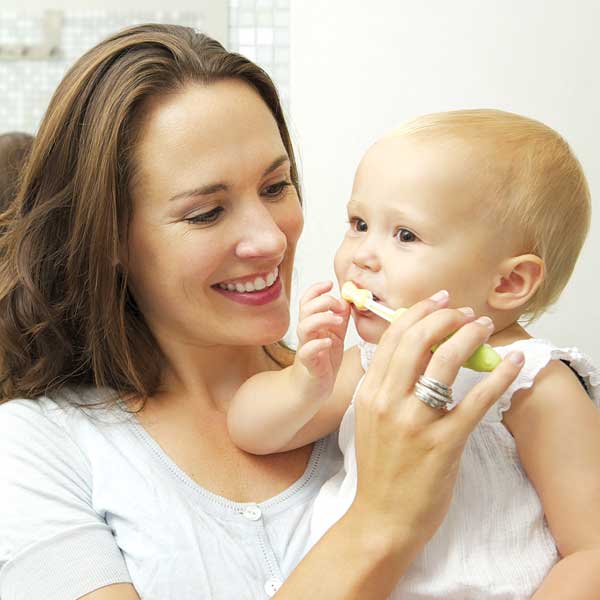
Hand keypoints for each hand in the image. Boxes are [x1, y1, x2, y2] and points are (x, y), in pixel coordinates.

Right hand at [294, 281, 350, 398]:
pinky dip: (318, 344)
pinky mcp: (308, 364)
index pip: (308, 300)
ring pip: (304, 326)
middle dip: (323, 302)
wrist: (313, 388)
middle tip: (339, 307)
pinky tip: (329, 342)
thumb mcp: (336, 335)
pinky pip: (307, 351)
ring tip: (337, 321)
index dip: (316, 289)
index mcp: (313, 324)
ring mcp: (306, 348)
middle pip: (306, 308)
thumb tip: (347, 301)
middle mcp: (307, 334)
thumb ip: (340, 318)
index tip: (330, 284)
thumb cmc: (323, 361)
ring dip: (321, 319)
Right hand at [349, 291, 523, 551]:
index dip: (418, 312)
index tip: (438, 301)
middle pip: (418, 340)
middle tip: (465, 311)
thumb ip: (386, 384)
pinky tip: (512, 362)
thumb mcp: (370, 418)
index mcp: (369, 392)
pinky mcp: (443, 443)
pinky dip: (498, 376)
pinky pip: (476, 400)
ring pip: (445, 361)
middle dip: (445, 316)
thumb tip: (416, 350)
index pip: (393, 337)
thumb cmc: (379, 467)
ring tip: (484, 327)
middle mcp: (388, 401)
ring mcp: (415, 422)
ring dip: (469, 335)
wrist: (381, 516)